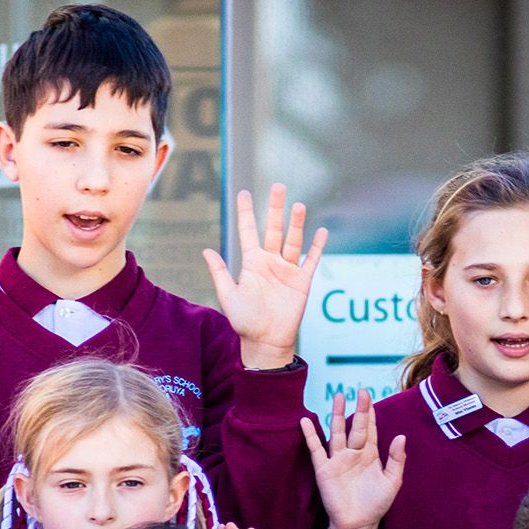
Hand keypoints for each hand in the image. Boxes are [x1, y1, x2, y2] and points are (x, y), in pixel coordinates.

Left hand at [205, 185, 328, 369]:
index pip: (248, 231)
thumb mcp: (229, 295)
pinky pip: (311, 260)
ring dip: (296, 223)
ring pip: (293, 240)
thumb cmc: (245, 322)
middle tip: (278, 187)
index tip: (245, 193)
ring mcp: (287, 270)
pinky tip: (322, 231)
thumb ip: (220, 272)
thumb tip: (206, 251)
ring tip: (298, 205)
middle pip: (273, 229)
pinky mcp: (302, 281)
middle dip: (275, 208)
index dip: (246, 213)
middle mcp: (270, 262)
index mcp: (251, 263)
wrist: (266, 342)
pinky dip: (317, 246)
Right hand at [302, 390, 406, 528]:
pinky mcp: (324, 469)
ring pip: (336, 432)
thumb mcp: (392, 481)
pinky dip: (311, 435)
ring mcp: (338, 460)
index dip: (370, 414)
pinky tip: (305, 421)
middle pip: (355, 426)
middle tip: (360, 390)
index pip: (370, 430)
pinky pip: (316, 449)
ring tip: (338, 396)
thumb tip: (401, 437)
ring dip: (336, 414)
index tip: (369, 397)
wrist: (358, 524)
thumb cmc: (376, 505)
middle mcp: (353, 454)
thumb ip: (397, 459)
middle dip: (358, 409)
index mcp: (370, 456)